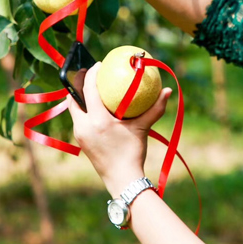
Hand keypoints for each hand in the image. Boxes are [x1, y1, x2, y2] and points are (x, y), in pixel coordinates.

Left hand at [67, 62, 172, 196]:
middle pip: (74, 97)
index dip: (91, 73)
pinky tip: (94, 106)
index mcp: (97, 120)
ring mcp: (79, 134)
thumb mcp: (143, 128)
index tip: (98, 64)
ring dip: (79, 96)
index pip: (89, 89)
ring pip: (74, 109)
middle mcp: (83, 125)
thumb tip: (168, 91)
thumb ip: (155, 108)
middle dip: (78, 83)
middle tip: (89, 72)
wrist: (122, 179)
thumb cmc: (132, 153)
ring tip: (89, 87)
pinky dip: (83, 109)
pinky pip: (78, 119)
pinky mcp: (80, 141)